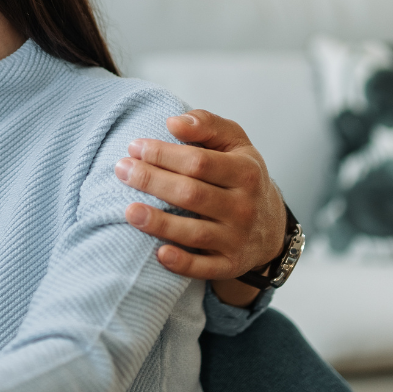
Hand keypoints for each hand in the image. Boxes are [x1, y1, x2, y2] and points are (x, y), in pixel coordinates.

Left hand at [116, 110, 286, 305]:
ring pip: (194, 232)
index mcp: (245, 172)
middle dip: (152, 181)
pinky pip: (204, 268)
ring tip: (129, 211)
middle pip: (191, 194)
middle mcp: (244, 206)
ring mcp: (237, 238)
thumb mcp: (235, 143)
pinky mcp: (230, 264)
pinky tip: (158, 253)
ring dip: (159, 223)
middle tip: (121, 170)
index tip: (135, 147)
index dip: (163, 154)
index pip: (198, 162)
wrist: (271, 226)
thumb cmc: (242, 176)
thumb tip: (173, 122)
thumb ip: (207, 125)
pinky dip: (182, 263)